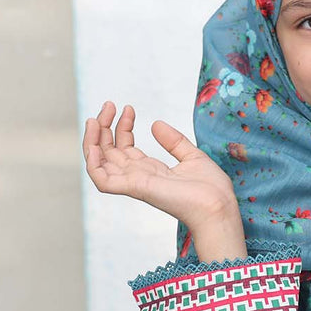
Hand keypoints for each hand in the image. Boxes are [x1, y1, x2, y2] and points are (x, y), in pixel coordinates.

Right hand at [81, 101, 246, 258]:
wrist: (219, 206)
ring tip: (95, 119)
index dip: (121, 126)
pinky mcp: (135, 188)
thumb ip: (174, 141)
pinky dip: (93, 163)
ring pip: (99, 164)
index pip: (124, 148)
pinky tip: (94, 145)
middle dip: (104, 127)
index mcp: (150, 171)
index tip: (129, 108)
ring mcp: (134, 183)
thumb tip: (156, 124)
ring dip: (91, 141)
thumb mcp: (192, 157)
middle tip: (110, 105)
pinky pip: (102, 180)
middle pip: (108, 152)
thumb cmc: (211, 190)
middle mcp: (138, 177)